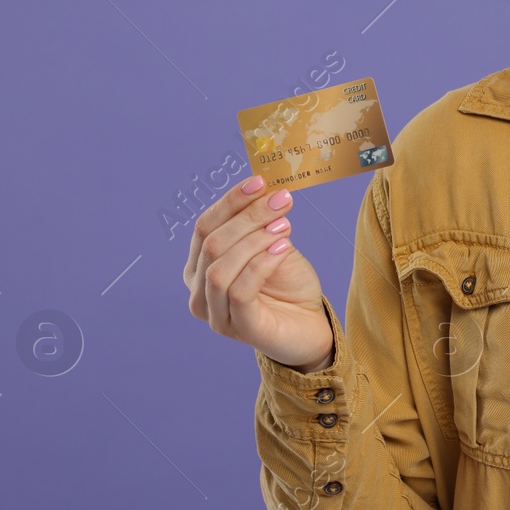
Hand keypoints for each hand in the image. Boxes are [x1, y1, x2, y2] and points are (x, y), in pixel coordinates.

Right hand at [183, 174, 332, 371]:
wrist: (311, 324)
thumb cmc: (288, 285)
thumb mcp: (271, 245)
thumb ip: (260, 224)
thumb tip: (264, 188)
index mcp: (199, 267)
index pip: (204, 226)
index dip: (230, 201)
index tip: (259, 181)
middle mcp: (198, 291)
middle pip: (211, 243)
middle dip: (247, 217)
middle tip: (281, 201)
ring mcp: (215, 313)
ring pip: (220, 267)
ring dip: (254, 240)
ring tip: (284, 226)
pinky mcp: (239, 328)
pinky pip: (239, 291)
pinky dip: (260, 264)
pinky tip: (282, 249)